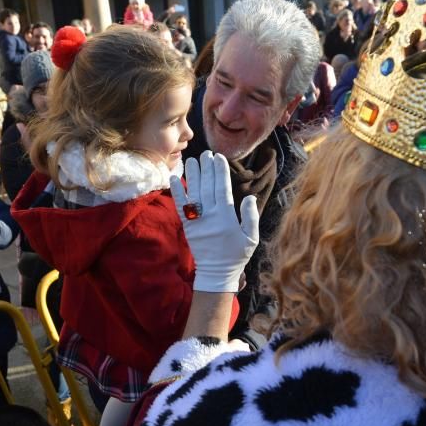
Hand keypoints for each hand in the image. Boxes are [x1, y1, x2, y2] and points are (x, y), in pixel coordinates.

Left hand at [170, 151, 258, 292]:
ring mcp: (197, 221)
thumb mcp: (251, 237)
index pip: (222, 188)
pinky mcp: (187, 226)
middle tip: (206, 153)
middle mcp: (210, 216)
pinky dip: (176, 192)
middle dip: (207, 168)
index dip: (220, 172)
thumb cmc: (237, 255)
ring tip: (193, 160)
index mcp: (227, 217)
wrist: (216, 273)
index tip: (219, 158)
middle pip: (207, 187)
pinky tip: (174, 178)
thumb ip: (251, 216)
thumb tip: (250, 197)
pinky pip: (180, 206)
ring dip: (193, 175)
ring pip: (194, 193)